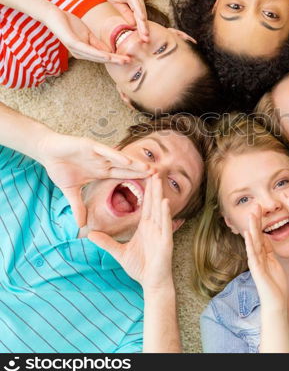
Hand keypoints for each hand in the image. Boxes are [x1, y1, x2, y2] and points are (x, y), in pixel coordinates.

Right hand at [38, 132, 152, 226]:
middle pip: (127, 168)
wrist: (46, 151)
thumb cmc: (59, 167)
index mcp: (102, 171)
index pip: (123, 177)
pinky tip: (127, 161)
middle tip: (159, 178)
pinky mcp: (90, 145)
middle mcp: (104, 161)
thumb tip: (80, 225)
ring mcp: (98, 153)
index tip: (149, 188)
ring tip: (148, 170)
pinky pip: (105, 151)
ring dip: (134, 165)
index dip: (137, 181)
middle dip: (142, 173)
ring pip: (120, 159)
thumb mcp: (71, 191)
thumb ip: (78, 206)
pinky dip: (116, 156)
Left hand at [44, 8, 128, 63]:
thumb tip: (110, 51)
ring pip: (97, 56)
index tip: (129, 59)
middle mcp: (81, 54)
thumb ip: (98, 44)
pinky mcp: (73, 44)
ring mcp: (77, 50)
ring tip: (123, 61)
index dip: (116, 59)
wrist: (53, 15)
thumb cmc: (69, 23)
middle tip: (130, 62)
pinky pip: (88, 50)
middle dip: (117, 61)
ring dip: (111, 60)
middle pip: (102, 59)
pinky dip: (99, 54)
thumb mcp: (88, 34)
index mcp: (85, 52)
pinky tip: (108, 55)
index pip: (104, 56)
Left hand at [88, 175, 173, 289]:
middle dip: (152, 186)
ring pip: (159, 209)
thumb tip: (90, 234)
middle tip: (152, 168)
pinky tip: (163, 201)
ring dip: (158, 193)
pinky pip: (165, 224)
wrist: (152, 283)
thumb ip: (106, 242)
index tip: (143, 175)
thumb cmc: (140, 268)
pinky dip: (165, 213)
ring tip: (157, 178)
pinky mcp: (166, 241)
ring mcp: (161, 232)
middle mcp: (154, 226)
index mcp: (145, 227)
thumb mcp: (119, 253)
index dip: (144, 190)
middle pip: (153, 202)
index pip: (145, 205)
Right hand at [91, 0, 148, 41]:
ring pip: (140, 7)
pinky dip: (138, 8)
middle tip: (146, 40)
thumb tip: (133, 25)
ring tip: (145, 33)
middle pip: (142, 13)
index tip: (144, 40)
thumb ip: (126, 12)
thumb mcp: (117, 2)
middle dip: (144, 28)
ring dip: (143, 21)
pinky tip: (141, 17)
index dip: (142, 28)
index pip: (139, 16)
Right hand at [245, 208, 287, 310]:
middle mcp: (256, 256)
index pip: (260, 234)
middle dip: (255, 220)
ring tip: (251, 215)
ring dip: (251, 228)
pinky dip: (250, 243)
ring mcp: (255, 262)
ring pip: (253, 242)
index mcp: (262, 254)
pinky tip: (248, 234)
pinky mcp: (256, 269)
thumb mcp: (273, 262)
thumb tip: (265, 237)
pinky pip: (253, 254)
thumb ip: (268, 250)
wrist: (276, 302)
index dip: (260, 221)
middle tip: (255, 205)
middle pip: (255, 235)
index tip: (260, 208)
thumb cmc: (275, 283)